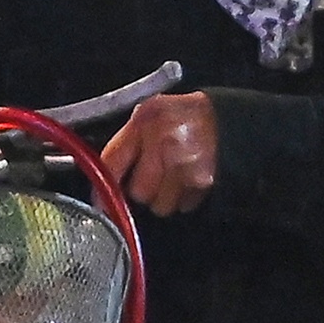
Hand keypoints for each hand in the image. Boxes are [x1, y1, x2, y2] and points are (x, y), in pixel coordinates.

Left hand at [99, 92, 217, 217]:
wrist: (223, 119)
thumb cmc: (179, 117)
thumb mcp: (145, 116)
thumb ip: (123, 144)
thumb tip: (100, 180)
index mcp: (145, 122)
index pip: (113, 163)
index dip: (103, 187)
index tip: (100, 201)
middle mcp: (165, 144)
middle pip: (139, 193)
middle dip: (143, 190)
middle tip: (152, 176)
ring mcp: (185, 165)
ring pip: (160, 206)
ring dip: (162, 198)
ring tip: (170, 178)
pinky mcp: (202, 182)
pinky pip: (183, 206)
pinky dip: (183, 199)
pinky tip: (186, 179)